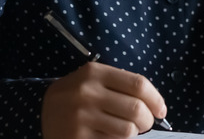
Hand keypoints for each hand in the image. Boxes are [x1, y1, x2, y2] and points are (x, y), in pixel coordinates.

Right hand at [42, 62, 166, 138]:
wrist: (42, 113)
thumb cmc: (78, 96)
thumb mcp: (94, 81)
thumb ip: (120, 86)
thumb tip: (156, 105)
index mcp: (94, 73)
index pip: (139, 85)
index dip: (156, 99)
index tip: (161, 110)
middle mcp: (86, 92)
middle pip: (136, 109)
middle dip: (147, 120)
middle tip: (144, 124)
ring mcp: (80, 117)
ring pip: (127, 130)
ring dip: (134, 134)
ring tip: (128, 130)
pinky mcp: (77, 138)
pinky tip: (110, 136)